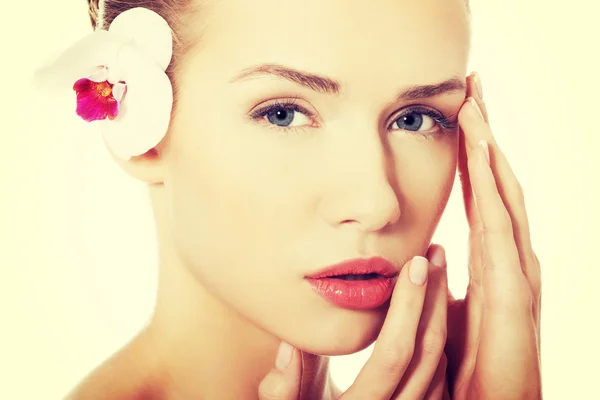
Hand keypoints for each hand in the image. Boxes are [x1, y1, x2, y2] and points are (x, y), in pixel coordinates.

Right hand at [259, 250, 450, 399]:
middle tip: (434, 255)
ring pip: (441, 363)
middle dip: (434, 297)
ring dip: (442, 314)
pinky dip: (439, 339)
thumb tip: (288, 348)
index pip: (393, 354)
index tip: (415, 263)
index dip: (408, 305)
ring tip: (436, 273)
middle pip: (428, 352)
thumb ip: (281, 388)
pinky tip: (430, 310)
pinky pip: (442, 377)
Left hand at [444, 73, 542, 398]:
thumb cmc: (462, 366)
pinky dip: (493, 194)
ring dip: (489, 153)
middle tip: (472, 90)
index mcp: (488, 262)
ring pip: (502, 200)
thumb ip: (438, 282)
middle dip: (485, 138)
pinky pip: (501, 234)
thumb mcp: (442, 311)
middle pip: (495, 187)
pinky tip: (484, 159)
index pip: (478, 196)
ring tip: (475, 109)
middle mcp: (506, 260)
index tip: (457, 113)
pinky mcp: (513, 300)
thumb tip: (427, 255)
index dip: (470, 155)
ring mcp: (515, 276)